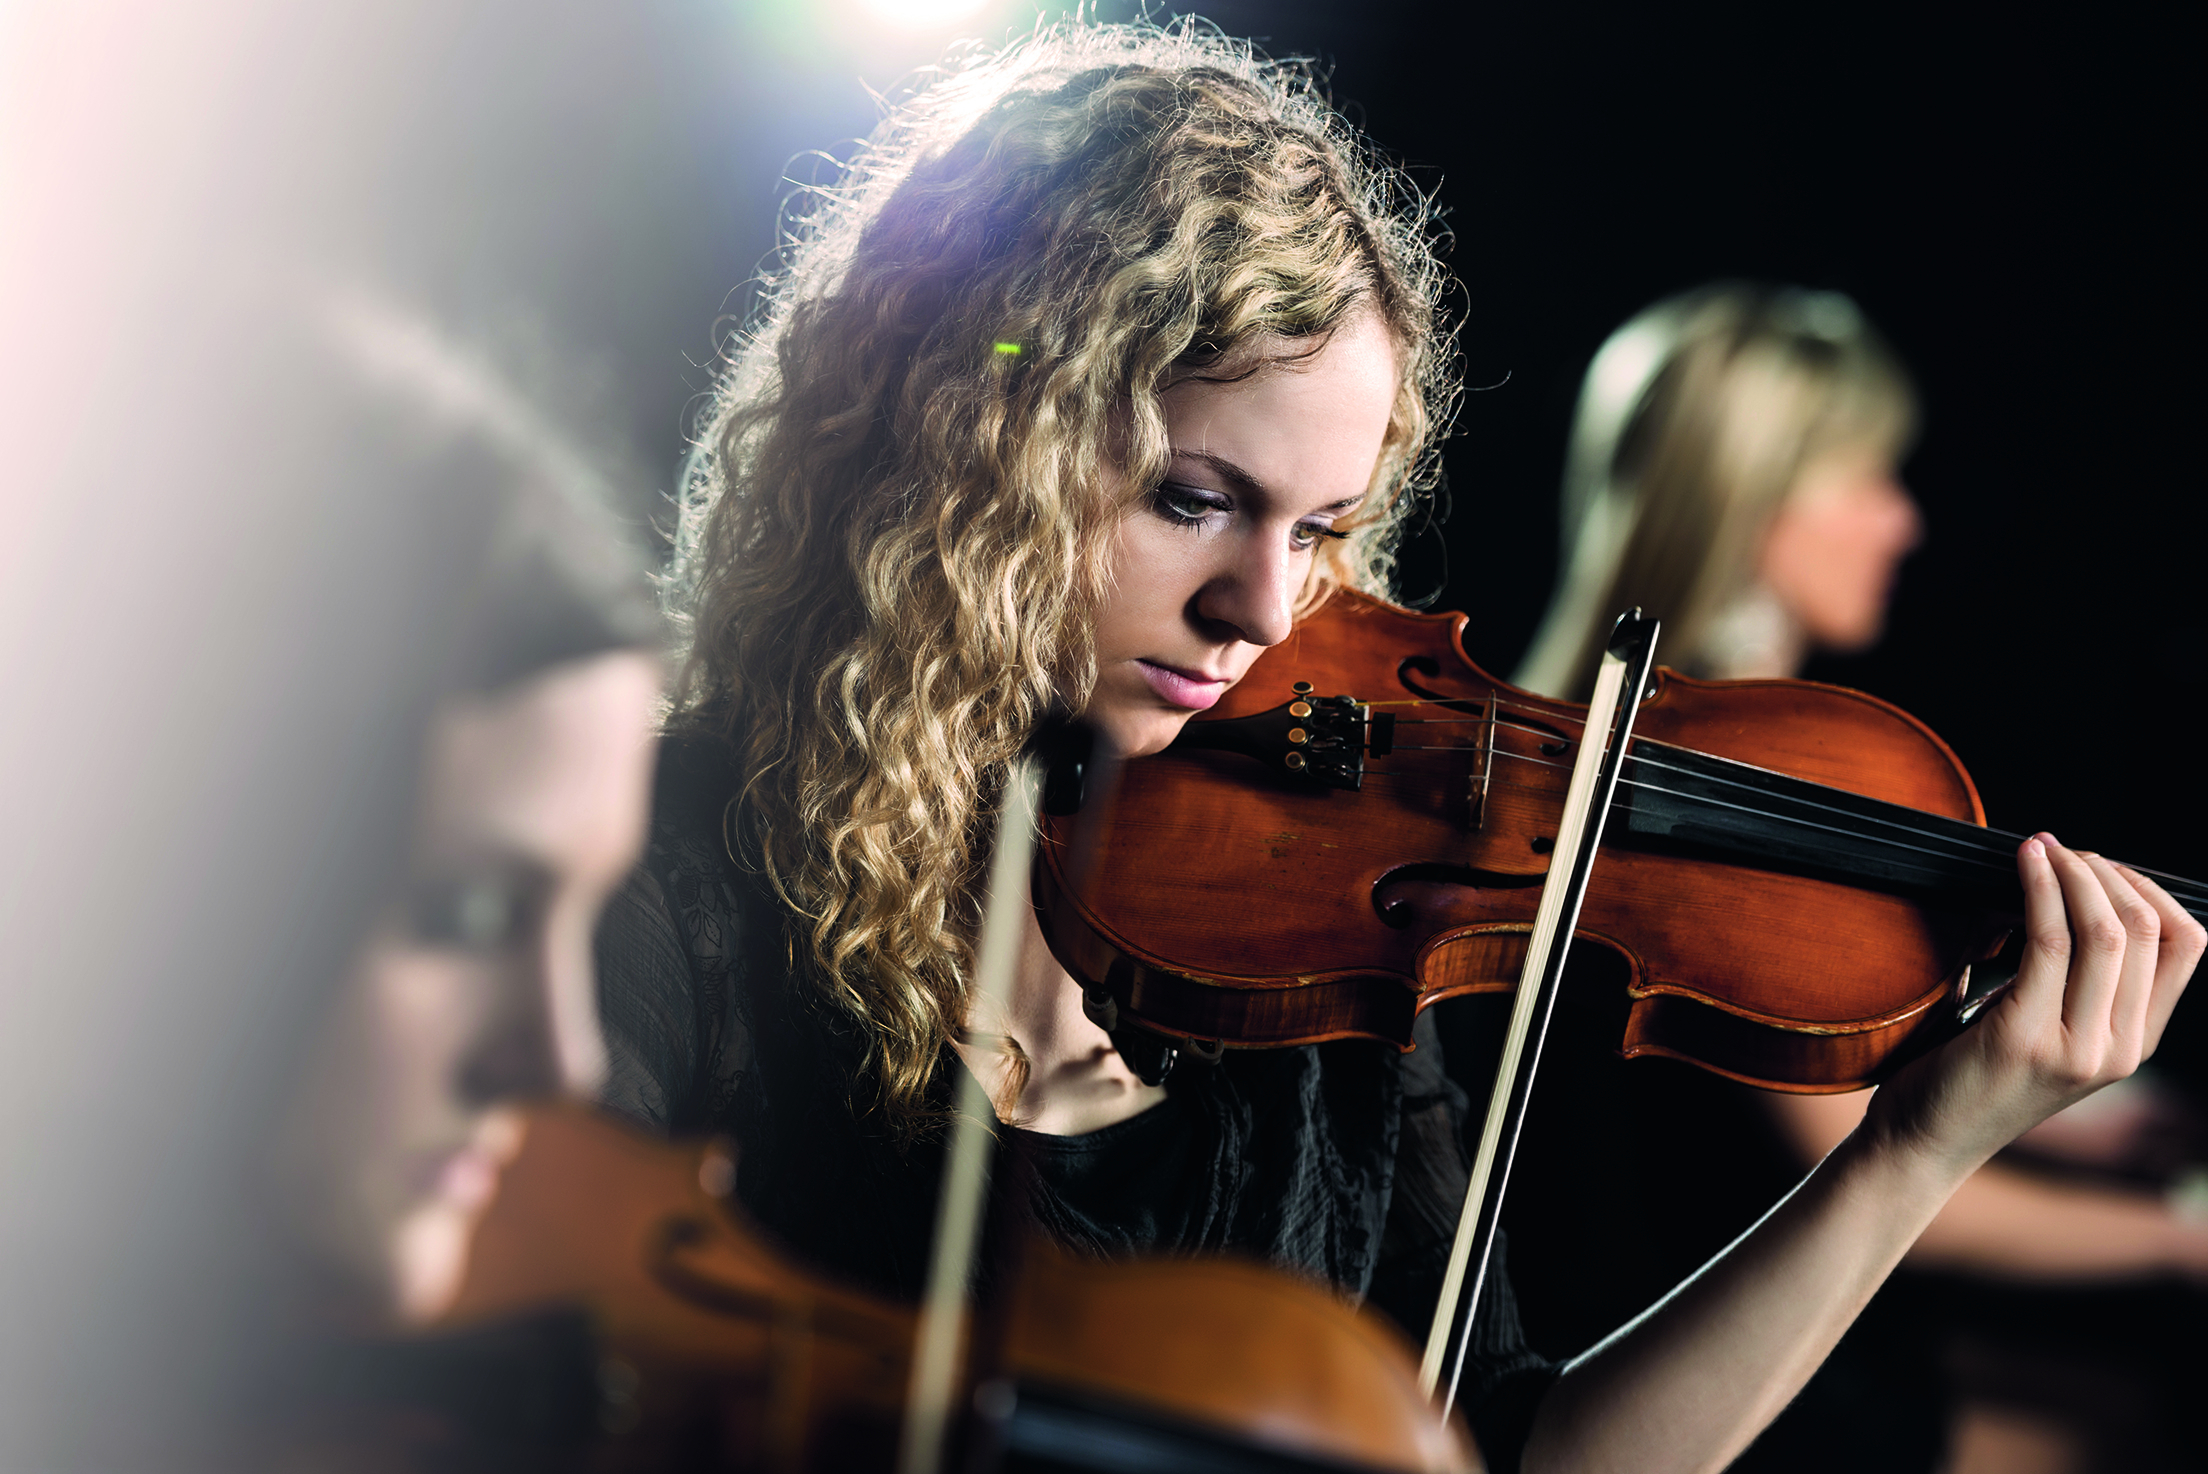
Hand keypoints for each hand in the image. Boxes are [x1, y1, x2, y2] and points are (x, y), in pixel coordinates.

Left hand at [1865, 835, 2204, 1182]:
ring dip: (2075, 873)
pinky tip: (2023, 861)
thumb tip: (2074, 887)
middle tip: (2065, 850)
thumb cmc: (1974, 1073)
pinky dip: (2038, 889)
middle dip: (2107, 872)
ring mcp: (2077, 1048)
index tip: (2104, 864)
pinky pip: (2046, 942)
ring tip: (2044, 848)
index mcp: (2133, 1043)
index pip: (2186, 946)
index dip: (2149, 889)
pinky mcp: (2023, 1037)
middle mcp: (2119, 1050)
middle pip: (2147, 930)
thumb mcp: (2049, 1029)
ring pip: (2105, 931)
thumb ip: (2077, 981)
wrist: (1926, 1140)